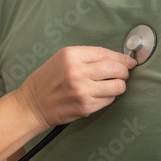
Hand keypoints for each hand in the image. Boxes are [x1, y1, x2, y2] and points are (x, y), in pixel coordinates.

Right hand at [13, 46, 134, 129]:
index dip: (122, 58)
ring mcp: (82, 90)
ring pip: (118, 86)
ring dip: (119, 86)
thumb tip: (117, 59)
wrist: (32, 104)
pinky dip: (108, 97)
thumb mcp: (61, 59)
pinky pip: (110, 100)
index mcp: (71, 55)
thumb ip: (86, 57)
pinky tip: (99, 95)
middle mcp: (77, 71)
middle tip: (122, 74)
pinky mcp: (86, 106)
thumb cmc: (46, 81)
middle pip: (117, 69)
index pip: (107, 54)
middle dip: (124, 72)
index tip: (129, 61)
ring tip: (111, 85)